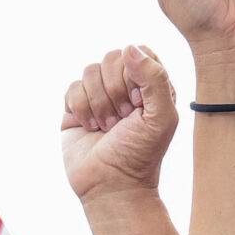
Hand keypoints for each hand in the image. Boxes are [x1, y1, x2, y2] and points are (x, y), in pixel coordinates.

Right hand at [62, 44, 179, 200]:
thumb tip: (128, 48)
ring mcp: (99, 96)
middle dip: (115, 91)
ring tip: (107, 128)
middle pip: (112, 58)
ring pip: (89, 71)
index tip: (138, 104)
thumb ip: (155, 78)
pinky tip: (90, 128)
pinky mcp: (76, 108)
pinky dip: (80, 109)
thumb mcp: (161, 117)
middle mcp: (124, 87)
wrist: (111, 186)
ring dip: (98, 103)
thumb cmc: (141, 154)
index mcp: (150, 86)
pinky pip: (72, 88)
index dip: (134, 74)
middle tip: (122, 119)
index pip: (139, 53)